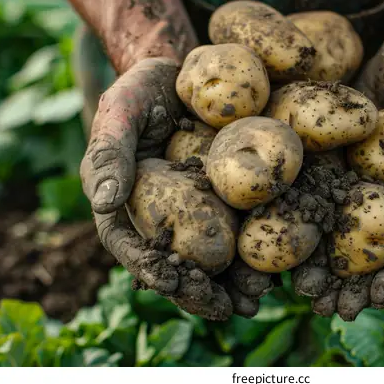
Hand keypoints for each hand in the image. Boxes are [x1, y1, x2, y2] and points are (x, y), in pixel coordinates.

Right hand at [82, 57, 271, 319]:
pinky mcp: (229, 195)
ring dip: (235, 280)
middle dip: (203, 290)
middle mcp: (163, 215)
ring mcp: (198, 208)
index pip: (133, 247)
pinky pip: (242, 225)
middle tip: (231, 308)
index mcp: (128, 205)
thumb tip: (102, 202)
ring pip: (213, 253)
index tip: (178, 285)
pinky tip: (281, 263)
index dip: (154, 272)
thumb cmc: (142, 91)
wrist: (183, 75)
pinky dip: (258, 247)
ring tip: (260, 296)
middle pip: (179, 262)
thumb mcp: (120, 111)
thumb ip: (109, 152)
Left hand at [292, 51, 383, 319]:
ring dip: (319, 266)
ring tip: (300, 292)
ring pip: (335, 232)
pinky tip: (277, 243)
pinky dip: (297, 222)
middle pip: (369, 251)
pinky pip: (310, 195)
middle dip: (350, 284)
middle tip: (327, 307)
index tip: (373, 300)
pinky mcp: (327, 162)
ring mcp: (354, 182)